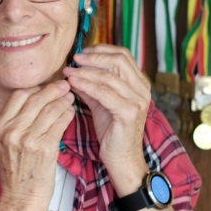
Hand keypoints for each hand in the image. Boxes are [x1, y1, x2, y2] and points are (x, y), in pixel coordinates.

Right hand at [0, 80, 75, 210]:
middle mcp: (10, 131)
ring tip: (71, 97)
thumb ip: (17, 121)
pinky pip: (60, 123)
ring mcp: (26, 139)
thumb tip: (37, 97)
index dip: (37, 87)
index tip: (48, 86)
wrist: (22, 198)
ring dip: (63, 100)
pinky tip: (72, 112)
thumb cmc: (18, 170)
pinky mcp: (43, 148)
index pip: (19, 95)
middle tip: (65, 85)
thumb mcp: (8, 143)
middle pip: (36, 98)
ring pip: (50, 109)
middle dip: (53, 89)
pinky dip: (68, 114)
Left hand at [66, 46, 177, 210]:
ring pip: (109, 75)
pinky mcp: (129, 112)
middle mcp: (142, 89)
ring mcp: (138, 100)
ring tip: (68, 71)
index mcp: (138, 83)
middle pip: (118, 59)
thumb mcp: (100, 103)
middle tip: (74, 58)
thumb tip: (73, 70)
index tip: (81, 52)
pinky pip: (105, 92)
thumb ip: (91, 86)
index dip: (101, 50)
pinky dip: (87, 85)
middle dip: (93, 57)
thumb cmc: (112, 132)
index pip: (122, 55)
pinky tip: (73, 83)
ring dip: (85, 71)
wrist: (122, 159)